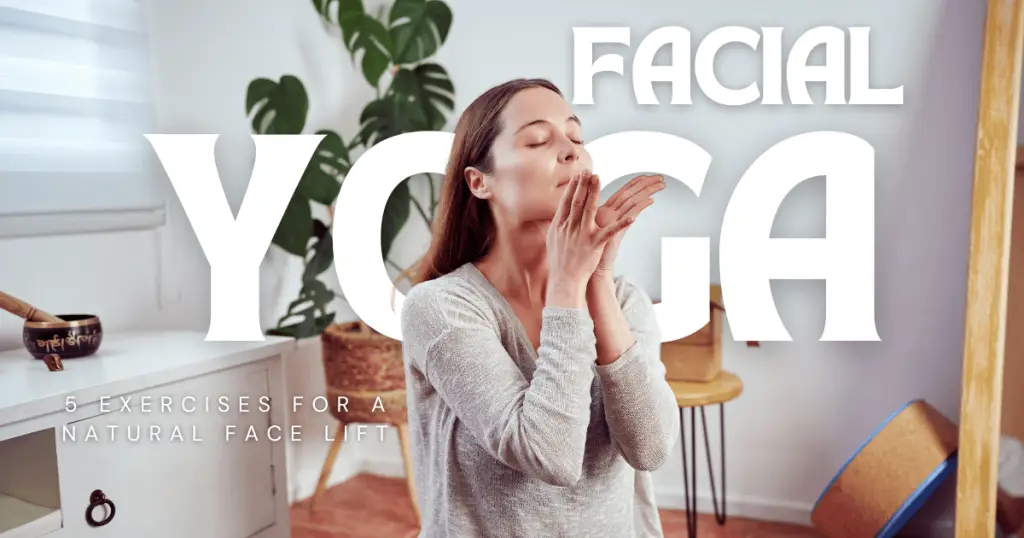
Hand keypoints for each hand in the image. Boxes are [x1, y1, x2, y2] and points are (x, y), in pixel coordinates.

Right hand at [546, 172, 634, 307]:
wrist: (564, 280)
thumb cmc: (559, 261)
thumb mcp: (553, 239)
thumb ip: (558, 224)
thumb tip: (561, 212)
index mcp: (560, 225)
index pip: (567, 201)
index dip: (573, 186)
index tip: (578, 175)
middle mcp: (569, 227)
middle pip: (577, 201)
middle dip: (583, 184)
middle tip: (589, 171)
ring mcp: (581, 235)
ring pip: (589, 209)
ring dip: (594, 192)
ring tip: (599, 178)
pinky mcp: (594, 244)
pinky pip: (610, 232)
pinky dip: (621, 224)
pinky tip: (632, 216)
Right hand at [592, 174, 664, 279]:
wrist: (584, 269)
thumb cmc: (593, 252)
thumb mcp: (601, 231)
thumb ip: (610, 221)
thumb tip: (622, 216)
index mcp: (601, 210)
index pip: (621, 192)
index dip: (634, 182)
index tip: (646, 176)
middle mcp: (604, 213)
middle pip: (627, 193)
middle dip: (644, 183)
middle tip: (659, 176)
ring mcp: (607, 223)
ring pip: (629, 201)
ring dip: (647, 191)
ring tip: (660, 184)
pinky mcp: (610, 234)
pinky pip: (626, 219)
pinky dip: (639, 208)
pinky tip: (651, 202)